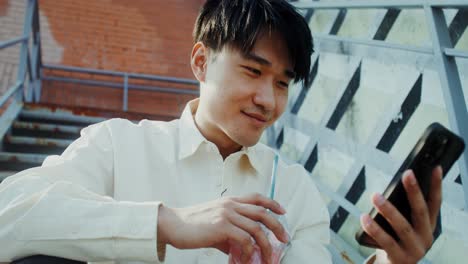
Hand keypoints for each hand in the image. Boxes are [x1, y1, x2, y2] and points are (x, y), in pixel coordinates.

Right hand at [157, 193, 288, 263]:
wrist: (173, 224)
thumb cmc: (193, 225)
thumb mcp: (216, 224)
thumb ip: (231, 233)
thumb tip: (243, 249)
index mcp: (230, 201)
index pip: (257, 197)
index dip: (273, 203)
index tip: (283, 212)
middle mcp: (231, 204)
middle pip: (262, 212)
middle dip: (277, 226)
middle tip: (284, 239)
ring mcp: (226, 214)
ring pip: (256, 228)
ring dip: (265, 245)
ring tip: (267, 257)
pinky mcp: (221, 226)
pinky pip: (244, 239)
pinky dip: (249, 251)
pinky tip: (246, 259)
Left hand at [360, 166, 442, 263]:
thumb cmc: (397, 240)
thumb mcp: (404, 226)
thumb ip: (402, 210)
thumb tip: (392, 187)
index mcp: (428, 226)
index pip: (435, 203)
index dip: (436, 185)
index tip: (435, 167)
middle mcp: (425, 237)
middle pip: (421, 211)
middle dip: (415, 191)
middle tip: (407, 173)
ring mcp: (414, 249)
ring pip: (402, 226)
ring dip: (388, 210)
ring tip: (375, 196)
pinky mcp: (399, 258)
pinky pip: (386, 241)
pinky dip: (374, 229)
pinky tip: (364, 218)